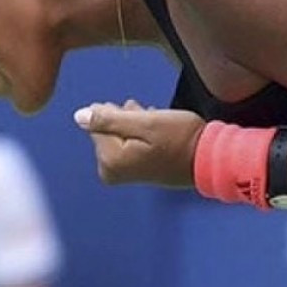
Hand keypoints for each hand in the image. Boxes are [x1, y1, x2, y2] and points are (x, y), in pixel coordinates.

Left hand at [74, 100, 205, 188]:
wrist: (207, 159)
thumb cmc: (179, 139)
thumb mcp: (145, 122)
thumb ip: (109, 119)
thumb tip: (79, 116)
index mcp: (111, 160)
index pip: (98, 122)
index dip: (120, 112)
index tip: (140, 113)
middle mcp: (112, 171)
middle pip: (108, 129)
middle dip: (127, 119)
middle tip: (151, 119)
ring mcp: (123, 174)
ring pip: (119, 134)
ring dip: (136, 124)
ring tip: (157, 126)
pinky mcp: (135, 172)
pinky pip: (128, 144)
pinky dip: (141, 135)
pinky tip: (158, 133)